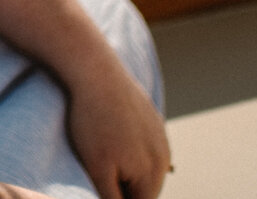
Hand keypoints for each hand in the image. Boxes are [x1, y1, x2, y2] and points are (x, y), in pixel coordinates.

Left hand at [63, 58, 170, 198]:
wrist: (95, 71)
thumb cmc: (93, 122)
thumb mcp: (97, 169)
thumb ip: (113, 198)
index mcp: (153, 174)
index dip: (118, 198)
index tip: (102, 181)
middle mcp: (163, 157)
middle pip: (144, 189)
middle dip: (124, 186)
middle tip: (97, 167)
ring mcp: (160, 135)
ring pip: (144, 166)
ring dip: (127, 168)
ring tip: (101, 149)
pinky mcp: (152, 118)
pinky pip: (142, 144)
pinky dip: (128, 147)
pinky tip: (109, 133)